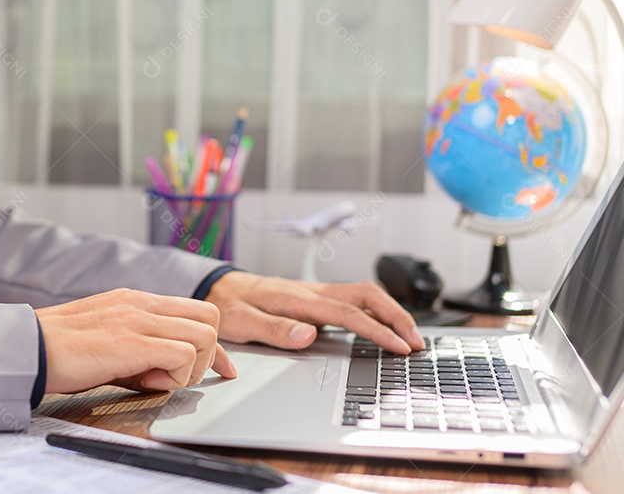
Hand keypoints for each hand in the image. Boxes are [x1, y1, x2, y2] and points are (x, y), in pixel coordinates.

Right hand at [35, 288, 237, 394]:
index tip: (222, 368)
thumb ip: (139, 349)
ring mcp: (137, 320)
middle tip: (181, 375)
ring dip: (191, 366)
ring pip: (204, 335)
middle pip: (210, 317)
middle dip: (208, 352)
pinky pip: (183, 355)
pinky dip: (176, 375)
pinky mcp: (132, 342)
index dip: (215, 345)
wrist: (28, 347)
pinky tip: (146, 381)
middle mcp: (141, 303)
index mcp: (135, 300)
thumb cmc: (60, 349)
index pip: (196, 311)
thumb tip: (164, 372)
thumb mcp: (107, 341)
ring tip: (157, 378)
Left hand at [205, 272, 422, 353]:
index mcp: (297, 298)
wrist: (217, 286)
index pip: (347, 312)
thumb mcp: (241, 321)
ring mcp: (315, 292)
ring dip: (389, 313)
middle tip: (417, 343)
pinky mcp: (315, 297)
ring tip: (409, 337)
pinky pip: (353, 300)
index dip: (377, 330)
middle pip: (366, 295)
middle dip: (396, 317)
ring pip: (363, 294)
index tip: (399, 347)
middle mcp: (311, 291)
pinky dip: (375, 311)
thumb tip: (308, 335)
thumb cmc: (229, 304)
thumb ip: (273, 329)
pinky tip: (383, 327)